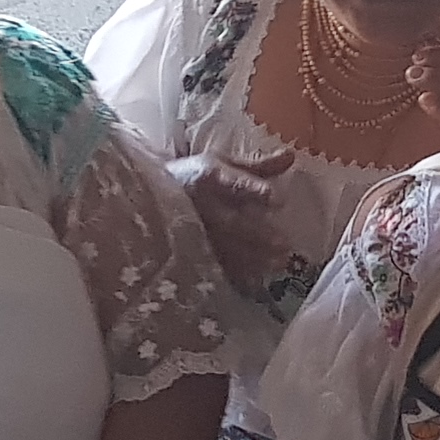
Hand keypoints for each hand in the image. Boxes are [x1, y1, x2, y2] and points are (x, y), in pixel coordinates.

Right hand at [184, 162, 293, 297]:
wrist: (148, 197)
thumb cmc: (193, 177)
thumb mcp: (222, 164)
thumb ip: (258, 166)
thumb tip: (291, 156)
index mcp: (208, 177)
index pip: (232, 182)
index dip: (253, 189)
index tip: (276, 198)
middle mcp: (201, 205)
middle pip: (231, 221)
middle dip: (258, 234)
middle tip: (285, 244)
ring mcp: (193, 231)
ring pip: (224, 247)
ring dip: (252, 258)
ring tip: (278, 264)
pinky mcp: (190, 252)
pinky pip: (212, 266)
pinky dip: (233, 276)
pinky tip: (255, 283)